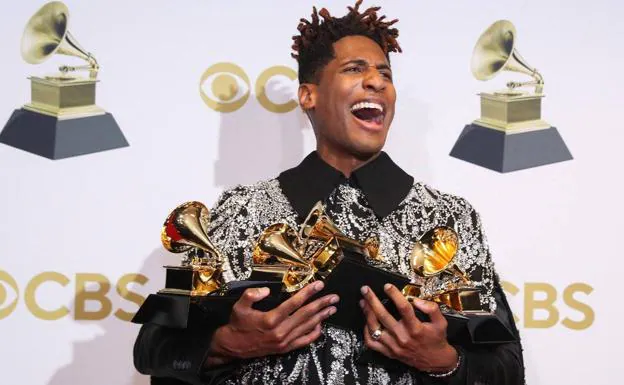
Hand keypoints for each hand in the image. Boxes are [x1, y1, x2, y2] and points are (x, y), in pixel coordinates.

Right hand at [206, 281, 337, 365]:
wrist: (233, 346)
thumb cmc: (238, 324)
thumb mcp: (239, 306)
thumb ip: (251, 294)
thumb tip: (267, 289)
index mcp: (271, 319)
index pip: (294, 303)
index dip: (308, 293)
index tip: (319, 285)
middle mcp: (280, 331)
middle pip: (306, 314)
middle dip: (321, 304)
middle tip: (334, 297)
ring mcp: (284, 341)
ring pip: (307, 327)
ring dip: (322, 317)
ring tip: (332, 308)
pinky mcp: (285, 348)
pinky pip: (304, 341)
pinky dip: (314, 333)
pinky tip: (321, 325)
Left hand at [360, 284, 457, 371]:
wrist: (436, 362)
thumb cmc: (436, 339)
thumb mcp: (441, 322)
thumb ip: (431, 308)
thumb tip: (416, 300)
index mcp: (416, 328)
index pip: (403, 308)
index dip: (394, 295)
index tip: (387, 286)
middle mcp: (403, 337)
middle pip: (384, 316)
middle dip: (372, 301)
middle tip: (365, 290)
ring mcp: (394, 346)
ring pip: (375, 329)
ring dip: (367, 314)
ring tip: (363, 302)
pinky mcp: (389, 353)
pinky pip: (372, 343)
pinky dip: (366, 332)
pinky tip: (367, 322)